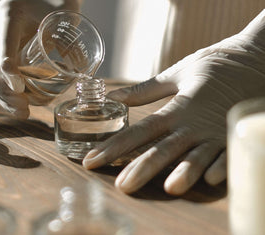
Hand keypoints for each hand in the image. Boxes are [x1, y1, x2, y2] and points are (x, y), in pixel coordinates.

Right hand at [0, 0, 80, 128]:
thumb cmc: (56, 1)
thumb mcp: (63, 14)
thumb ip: (69, 38)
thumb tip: (78, 72)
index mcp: (9, 14)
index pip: (4, 43)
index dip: (8, 67)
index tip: (19, 88)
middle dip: (3, 91)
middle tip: (23, 108)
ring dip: (1, 99)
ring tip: (21, 113)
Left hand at [83, 10, 264, 194]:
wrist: (255, 59)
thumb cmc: (213, 66)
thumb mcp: (176, 74)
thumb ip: (145, 90)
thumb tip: (114, 96)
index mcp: (175, 108)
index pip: (138, 131)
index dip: (113, 147)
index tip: (92, 161)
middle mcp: (192, 124)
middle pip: (162, 149)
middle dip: (141, 169)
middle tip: (122, 187)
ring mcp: (215, 132)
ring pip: (196, 156)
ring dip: (184, 172)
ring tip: (170, 188)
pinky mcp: (235, 135)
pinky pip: (229, 154)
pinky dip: (223, 166)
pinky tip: (211, 180)